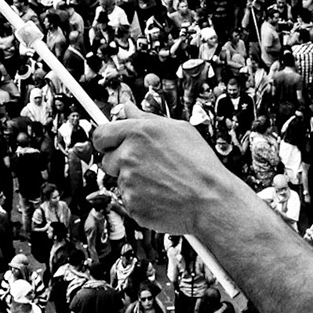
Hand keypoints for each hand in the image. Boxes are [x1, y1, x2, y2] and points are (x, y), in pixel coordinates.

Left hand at [94, 106, 244, 237]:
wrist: (211, 199)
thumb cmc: (200, 164)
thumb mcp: (179, 129)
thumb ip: (147, 118)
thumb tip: (128, 108)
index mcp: (138, 133)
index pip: (101, 134)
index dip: (105, 140)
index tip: (109, 144)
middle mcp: (128, 155)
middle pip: (107, 160)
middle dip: (121, 163)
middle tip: (147, 166)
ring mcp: (127, 181)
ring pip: (120, 181)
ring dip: (134, 181)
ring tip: (161, 181)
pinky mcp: (130, 204)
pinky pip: (128, 200)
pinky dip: (141, 199)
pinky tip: (161, 195)